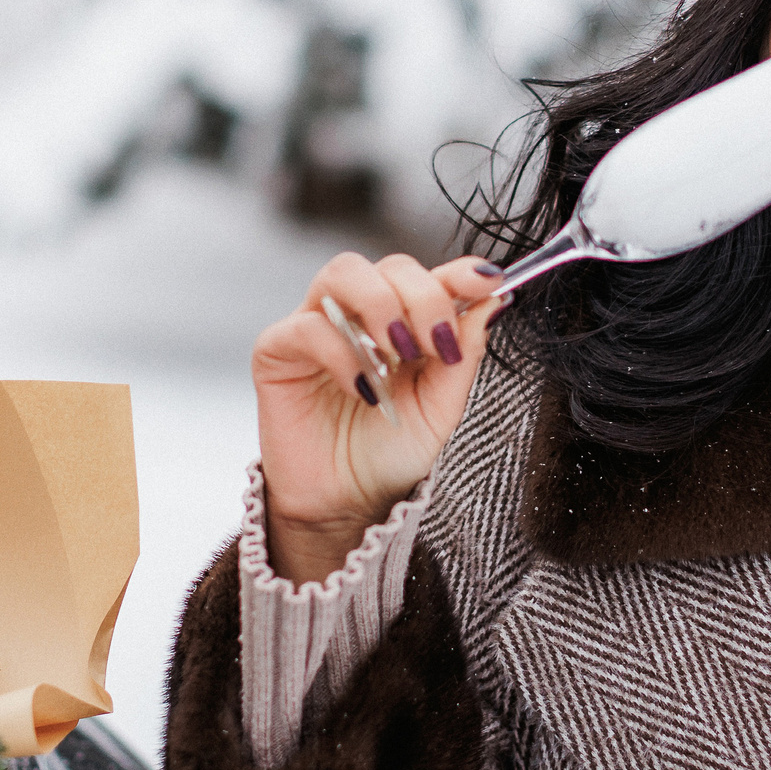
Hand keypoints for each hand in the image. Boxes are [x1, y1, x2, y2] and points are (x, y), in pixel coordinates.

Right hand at [251, 253, 506, 583]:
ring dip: (380, 307)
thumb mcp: (441, 407)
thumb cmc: (390, 453)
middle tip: (436, 344)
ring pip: (343, 274)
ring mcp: (317, 325)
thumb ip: (464, 354)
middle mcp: (361, 314)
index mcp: (405, 321)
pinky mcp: (278, 349)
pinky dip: (342, 353)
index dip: (459, 272)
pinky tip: (364, 389)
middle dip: (423, 298)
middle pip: (390, 267)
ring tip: (397, 356)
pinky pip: (307, 327)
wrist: (346, 502)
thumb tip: (492, 302)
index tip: (487, 281)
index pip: (431, 275)